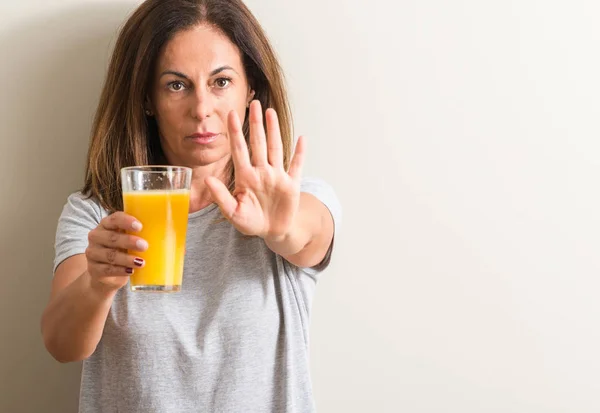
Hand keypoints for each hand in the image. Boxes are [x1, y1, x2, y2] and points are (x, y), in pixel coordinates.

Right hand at [85, 212, 148, 291]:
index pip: (114, 218)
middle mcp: (97, 236)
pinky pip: (106, 269)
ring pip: (110, 255)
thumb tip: (179, 238)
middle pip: (112, 237)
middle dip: (129, 241)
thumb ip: (148, 234)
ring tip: (141, 262)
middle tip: (145, 246)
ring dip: (126, 258)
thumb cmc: (124, 251)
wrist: (105, 275)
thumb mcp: (132, 240)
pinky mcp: (94, 269)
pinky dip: (120, 270)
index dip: (126, 221)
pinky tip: (130, 271)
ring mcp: (93, 253)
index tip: (140, 226)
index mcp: (108, 224)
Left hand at [205, 100, 304, 239]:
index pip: (239, 150)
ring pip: (275, 148)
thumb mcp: (233, 213)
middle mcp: (261, 172)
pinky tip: (302, 139)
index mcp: (245, 177)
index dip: (235, 132)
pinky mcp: (291, 184)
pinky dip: (300, 153)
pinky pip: (296, 166)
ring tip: (270, 112)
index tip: (231, 114)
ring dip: (274, 131)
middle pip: (258, 143)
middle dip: (256, 123)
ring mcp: (277, 176)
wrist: (272, 231)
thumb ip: (221, 197)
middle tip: (254, 103)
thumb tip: (207, 180)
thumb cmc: (251, 222)